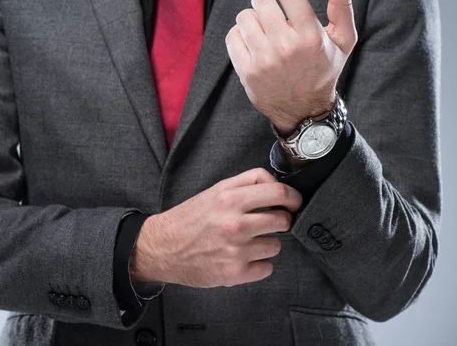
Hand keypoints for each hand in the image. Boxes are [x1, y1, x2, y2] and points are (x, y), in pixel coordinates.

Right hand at [129, 168, 301, 287]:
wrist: (162, 247)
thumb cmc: (189, 218)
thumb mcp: (215, 190)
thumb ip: (246, 183)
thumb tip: (278, 186)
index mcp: (230, 199)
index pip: (279, 193)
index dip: (293, 198)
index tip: (294, 203)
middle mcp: (235, 224)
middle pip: (283, 220)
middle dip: (281, 221)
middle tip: (269, 223)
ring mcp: (235, 250)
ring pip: (276, 246)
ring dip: (266, 244)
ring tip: (246, 242)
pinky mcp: (234, 273)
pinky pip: (266, 268)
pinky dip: (258, 264)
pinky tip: (241, 258)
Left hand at [225, 0, 358, 136]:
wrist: (304, 110)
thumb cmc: (324, 69)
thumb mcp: (342, 40)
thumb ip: (342, 5)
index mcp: (310, 36)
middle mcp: (286, 48)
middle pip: (261, 0)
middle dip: (265, 0)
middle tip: (271, 10)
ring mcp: (264, 61)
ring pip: (244, 17)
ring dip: (252, 18)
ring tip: (262, 28)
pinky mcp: (247, 72)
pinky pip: (232, 37)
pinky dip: (239, 35)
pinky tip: (252, 41)